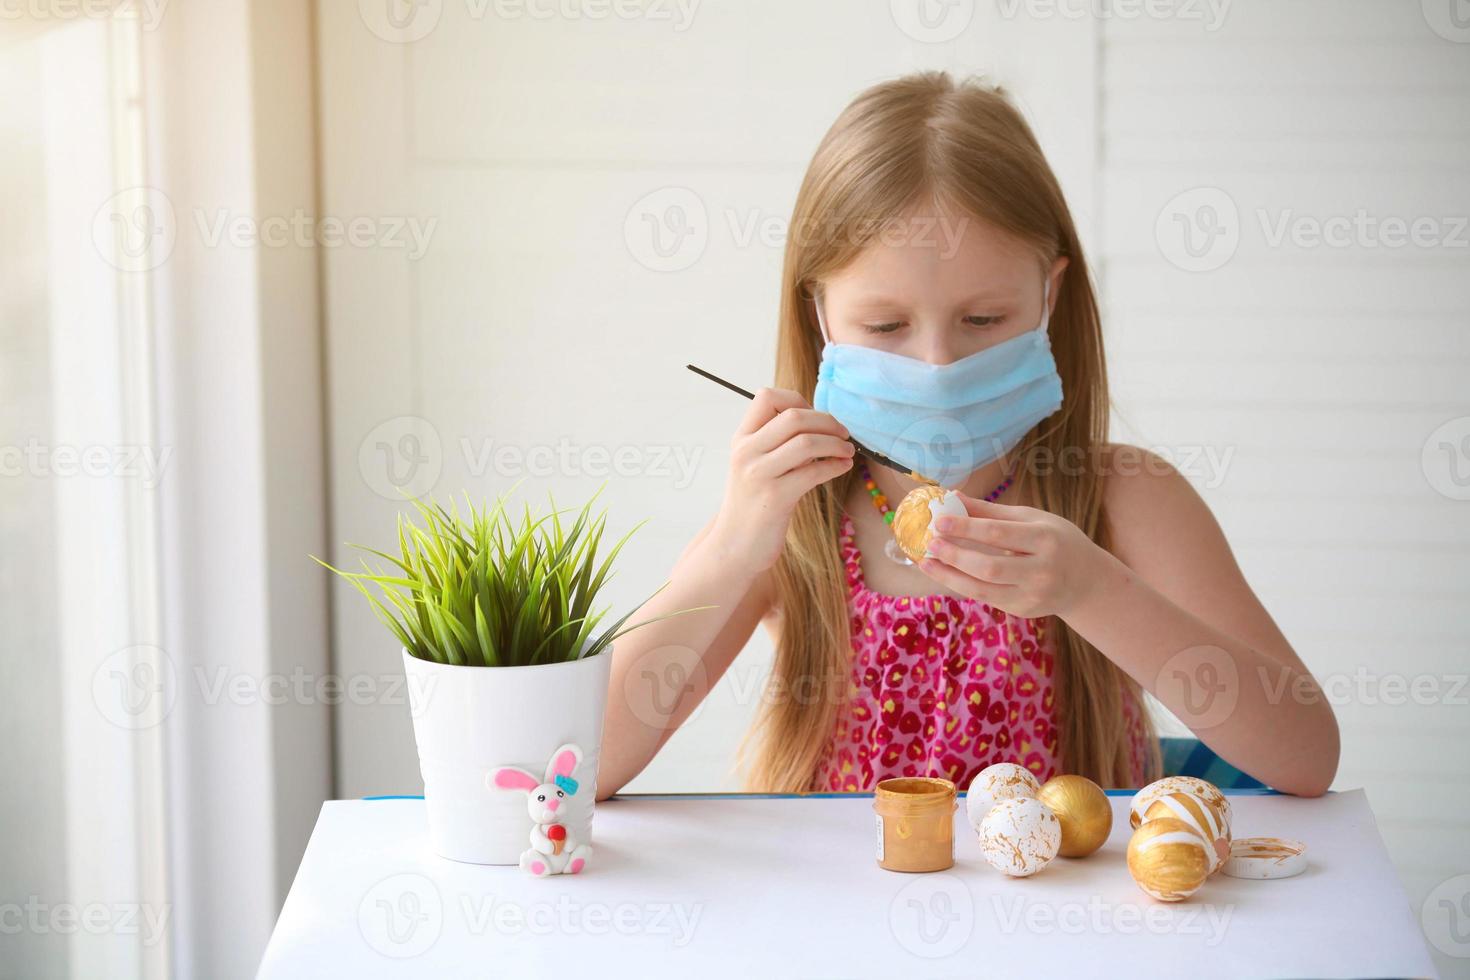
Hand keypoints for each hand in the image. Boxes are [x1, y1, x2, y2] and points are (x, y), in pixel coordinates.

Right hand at [706, 388, 854, 576]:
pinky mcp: (775, 497)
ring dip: (836, 444)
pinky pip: (813, 472)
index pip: (767, 396)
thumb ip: (777, 441)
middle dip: (827, 421)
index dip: (798, 399)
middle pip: (794, 417)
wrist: (735, 544)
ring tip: (847, 452)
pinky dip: (835, 466)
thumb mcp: (756, 464)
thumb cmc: (754, 502)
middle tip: (843, 434)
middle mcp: (746, 451)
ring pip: (806, 442)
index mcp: (742, 438)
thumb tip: (819, 421)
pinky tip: (843, 467)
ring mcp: (759, 474)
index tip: (816, 417)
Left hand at [916, 494, 1107, 618]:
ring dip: (949, 576)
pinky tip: (945, 573)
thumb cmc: (1056, 541)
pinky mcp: (1023, 611)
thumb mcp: (1032, 519)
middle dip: (954, 555)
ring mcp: (1033, 595)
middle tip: (930, 544)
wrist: (1087, 581)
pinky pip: (986, 598)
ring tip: (926, 563)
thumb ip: (992, 512)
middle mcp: (1041, 570)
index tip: (939, 521)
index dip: (965, 528)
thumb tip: (953, 497)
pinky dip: (962, 585)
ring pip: (982, 589)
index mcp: (1045, 539)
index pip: (998, 534)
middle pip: (989, 566)